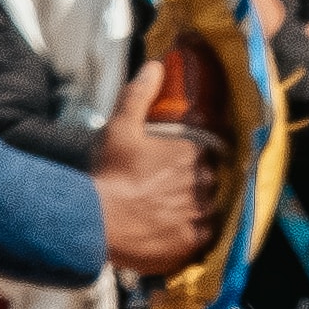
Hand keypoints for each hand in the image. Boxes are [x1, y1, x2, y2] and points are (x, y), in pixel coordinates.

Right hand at [90, 94, 225, 283]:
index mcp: (191, 152)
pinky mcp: (195, 242)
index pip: (207, 150)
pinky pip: (205, 233)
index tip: (176, 159)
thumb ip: (140, 94)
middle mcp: (203, 183)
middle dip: (194, 179)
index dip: (192, 154)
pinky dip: (194, 228)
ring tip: (170, 206)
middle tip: (168, 182)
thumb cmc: (112, 172)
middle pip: (209, 178)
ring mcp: (201, 215)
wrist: (99, 221)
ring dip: (195, 204)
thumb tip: (157, 66)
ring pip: (208, 205)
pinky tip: (175, 225)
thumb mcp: (120, 127)